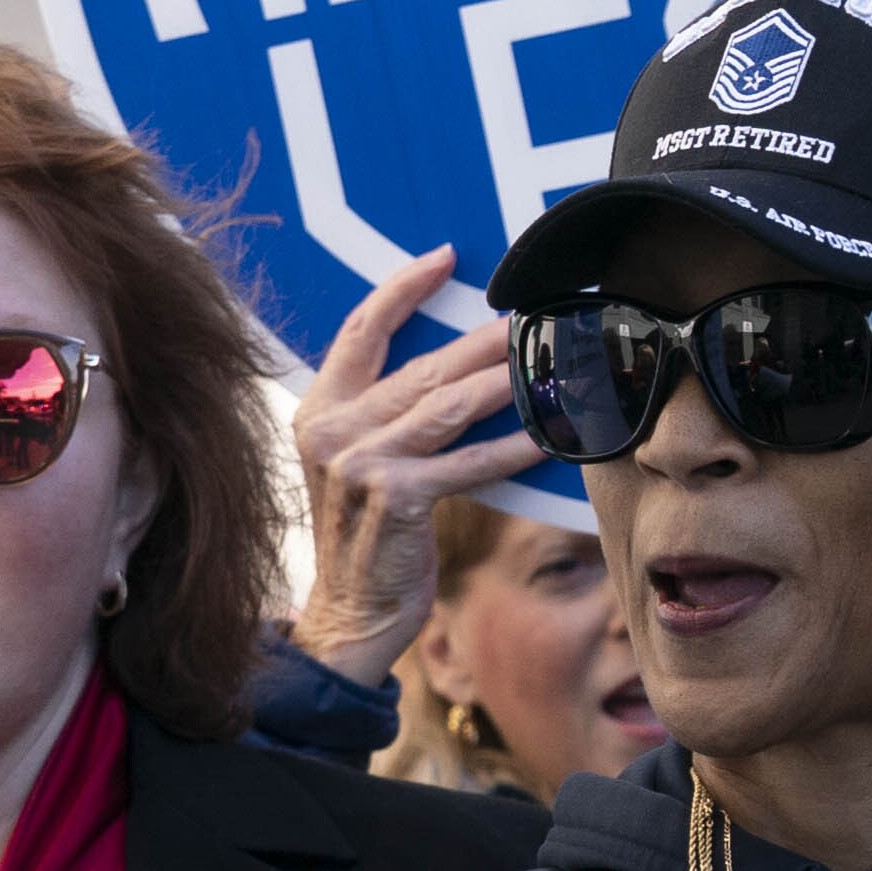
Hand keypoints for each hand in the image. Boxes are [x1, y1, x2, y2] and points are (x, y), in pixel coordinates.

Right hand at [289, 251, 532, 691]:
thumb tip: (462, 372)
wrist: (350, 612)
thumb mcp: (360, 465)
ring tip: (550, 360)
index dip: (403, 288)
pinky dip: (516, 446)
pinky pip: (471, 461)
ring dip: (507, 381)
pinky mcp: (397, 496)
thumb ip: (391, 417)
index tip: (447, 258)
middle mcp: (333, 429)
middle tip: (534, 317)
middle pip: (422, 365)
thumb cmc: (368, 537)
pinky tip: (552, 434)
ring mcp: (361, 462)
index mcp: (319, 410)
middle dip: (483, 338)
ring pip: (450, 405)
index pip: (360, 329)